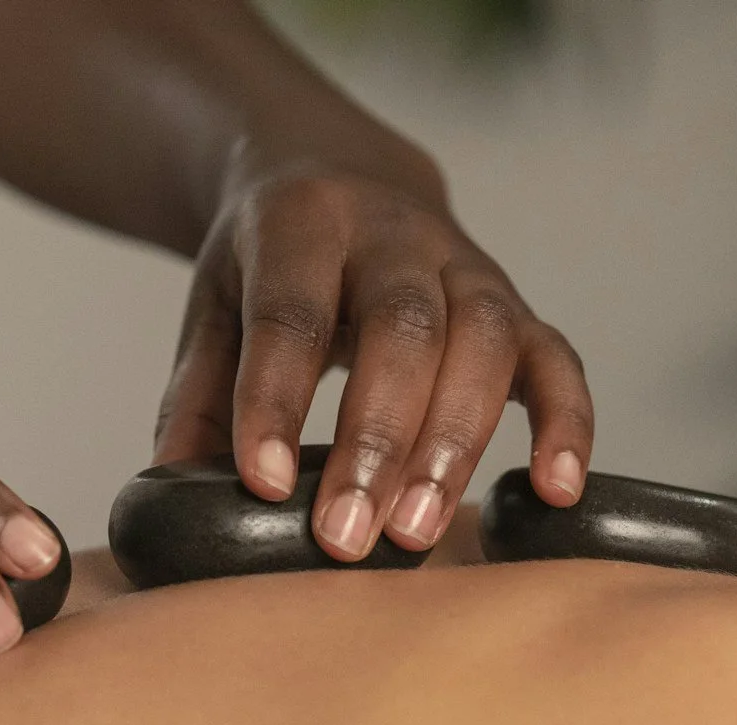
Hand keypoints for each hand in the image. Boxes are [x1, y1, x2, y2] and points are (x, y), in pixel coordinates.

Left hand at [153, 158, 593, 562]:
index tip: (263, 485)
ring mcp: (468, 265)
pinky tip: (554, 492)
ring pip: (484, 340)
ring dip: (455, 444)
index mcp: (303, 221)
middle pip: (402, 327)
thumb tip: (172, 496)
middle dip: (376, 439)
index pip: (292, 311)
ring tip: (416, 533)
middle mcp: (396, 233)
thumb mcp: (213, 307)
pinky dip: (565, 424)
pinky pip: (556, 358)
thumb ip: (195, 397)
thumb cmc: (270, 266)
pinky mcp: (517, 305)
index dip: (277, 399)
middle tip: (346, 536)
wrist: (340, 177)